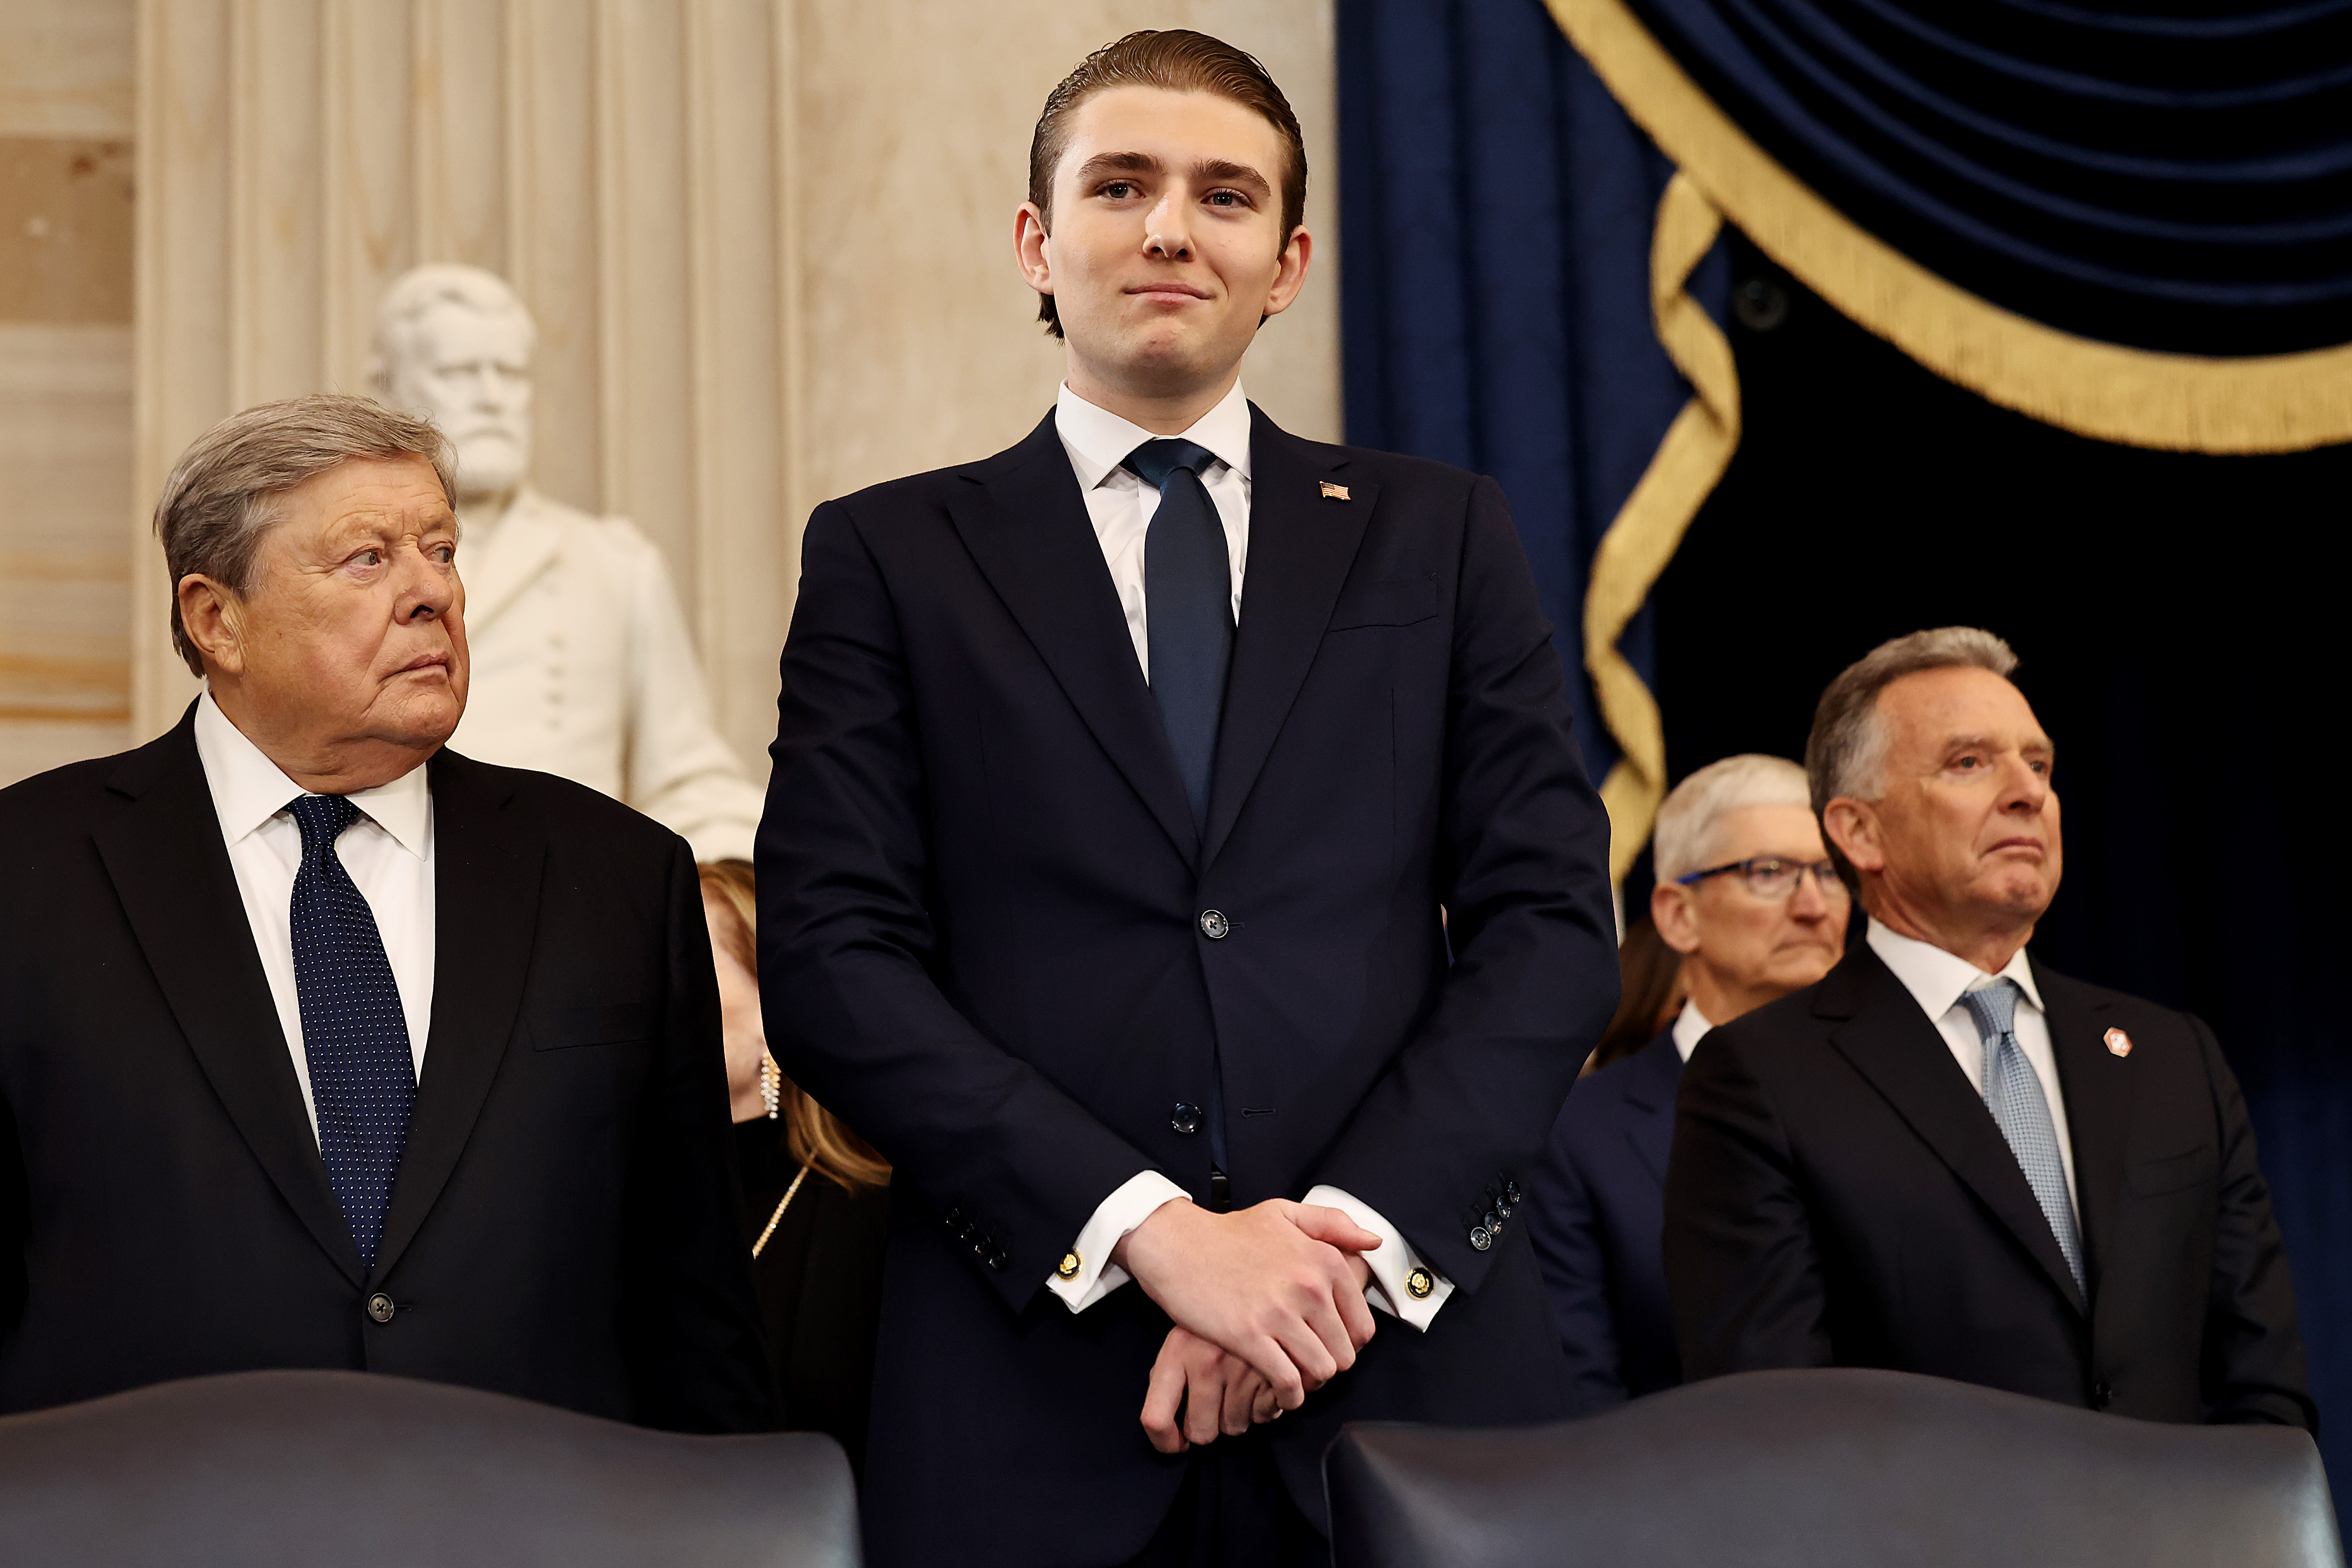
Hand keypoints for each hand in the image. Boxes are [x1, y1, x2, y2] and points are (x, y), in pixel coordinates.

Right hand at [1114, 1198, 1381, 1409]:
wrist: (1177, 1245)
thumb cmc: (1230, 1233)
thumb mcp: (1285, 1214)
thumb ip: (1333, 1225)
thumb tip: (1373, 1243)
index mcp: (1324, 1260)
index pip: (1363, 1326)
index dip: (1347, 1344)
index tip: (1327, 1346)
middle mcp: (1310, 1286)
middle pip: (1344, 1354)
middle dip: (1328, 1365)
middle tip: (1306, 1364)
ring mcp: (1280, 1313)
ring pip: (1321, 1371)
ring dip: (1309, 1382)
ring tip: (1293, 1378)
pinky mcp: (1250, 1336)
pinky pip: (1287, 1382)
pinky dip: (1287, 1395)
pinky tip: (1278, 1391)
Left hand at [1138, 1326, 1283, 1453]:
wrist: (1255, 1277)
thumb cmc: (1214, 1314)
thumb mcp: (1183, 1334)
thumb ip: (1171, 1374)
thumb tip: (1167, 1427)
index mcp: (1176, 1352)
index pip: (1156, 1418)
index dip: (1164, 1443)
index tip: (1176, 1444)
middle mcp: (1205, 1362)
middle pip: (1201, 1432)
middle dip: (1209, 1426)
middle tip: (1216, 1406)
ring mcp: (1241, 1367)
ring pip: (1235, 1427)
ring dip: (1239, 1416)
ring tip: (1241, 1388)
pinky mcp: (1274, 1369)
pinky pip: (1265, 1415)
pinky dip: (1265, 1407)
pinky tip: (1262, 1384)